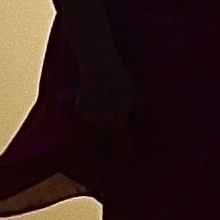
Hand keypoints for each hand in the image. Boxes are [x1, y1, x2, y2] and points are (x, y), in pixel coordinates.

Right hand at [65, 44, 138, 165]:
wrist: (98, 66)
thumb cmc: (122, 82)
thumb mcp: (138, 101)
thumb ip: (140, 121)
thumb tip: (142, 135)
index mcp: (116, 126)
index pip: (121, 150)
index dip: (127, 152)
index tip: (130, 151)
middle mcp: (100, 128)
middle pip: (106, 148)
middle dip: (113, 150)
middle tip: (118, 149)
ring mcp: (86, 121)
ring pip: (93, 140)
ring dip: (100, 141)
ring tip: (106, 140)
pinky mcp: (77, 113)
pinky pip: (85, 128)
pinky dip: (90, 129)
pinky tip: (96, 125)